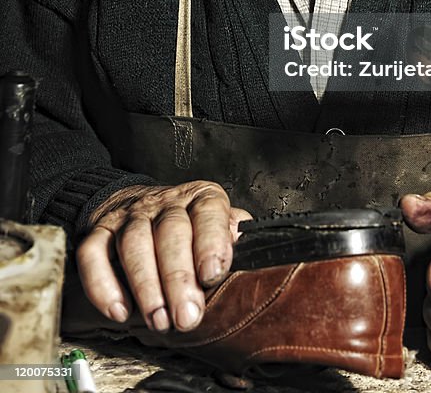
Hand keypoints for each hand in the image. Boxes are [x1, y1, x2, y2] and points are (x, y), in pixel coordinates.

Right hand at [76, 181, 251, 334]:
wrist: (135, 201)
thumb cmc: (185, 224)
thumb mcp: (216, 224)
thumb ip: (231, 236)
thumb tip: (249, 249)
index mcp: (200, 198)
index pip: (208, 213)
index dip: (211, 243)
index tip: (212, 275)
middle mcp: (164, 202)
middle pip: (171, 232)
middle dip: (178, 278)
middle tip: (187, 316)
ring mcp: (129, 216)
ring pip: (134, 243)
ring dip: (146, 286)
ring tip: (159, 321)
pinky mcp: (99, 231)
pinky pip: (93, 254)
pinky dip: (102, 285)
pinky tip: (119, 311)